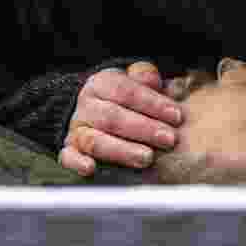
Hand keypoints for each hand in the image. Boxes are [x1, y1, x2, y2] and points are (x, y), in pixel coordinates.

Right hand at [59, 62, 182, 175]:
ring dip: (122, 150)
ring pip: (94, 139)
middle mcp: (86, 106)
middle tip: (169, 139)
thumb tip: (159, 81)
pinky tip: (91, 169)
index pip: (125, 90)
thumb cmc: (122, 98)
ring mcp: (76, 129)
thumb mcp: (133, 81)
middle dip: (143, 128)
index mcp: (101, 83)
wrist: (89, 111)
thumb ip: (146, 77)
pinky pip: (69, 156)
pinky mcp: (70, 150)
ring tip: (147, 158)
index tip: (176, 115)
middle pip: (111, 117)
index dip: (152, 102)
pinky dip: (78, 163)